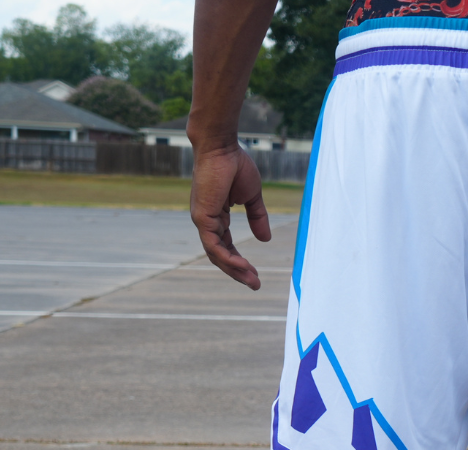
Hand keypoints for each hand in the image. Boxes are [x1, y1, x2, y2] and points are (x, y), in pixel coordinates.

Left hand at [190, 145, 270, 290]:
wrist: (222, 147)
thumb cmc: (234, 164)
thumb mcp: (252, 197)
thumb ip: (257, 217)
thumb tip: (265, 240)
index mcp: (216, 217)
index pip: (226, 247)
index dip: (240, 262)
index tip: (256, 275)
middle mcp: (206, 222)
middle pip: (220, 256)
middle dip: (238, 272)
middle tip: (255, 285)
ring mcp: (202, 221)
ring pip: (217, 255)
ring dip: (235, 270)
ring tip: (252, 280)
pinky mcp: (202, 218)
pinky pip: (214, 246)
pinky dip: (228, 259)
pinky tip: (243, 266)